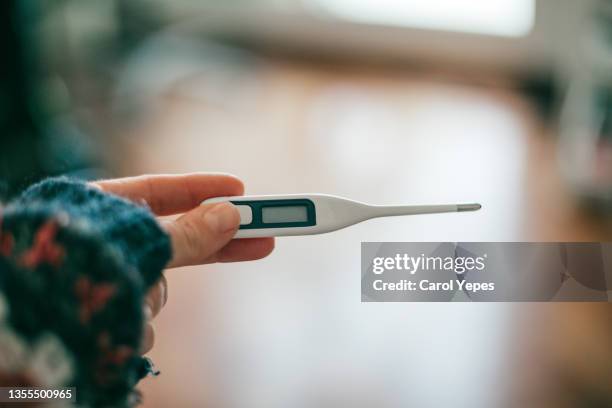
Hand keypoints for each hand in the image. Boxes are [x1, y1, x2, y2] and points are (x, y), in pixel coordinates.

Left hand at [91, 173, 273, 352]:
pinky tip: (119, 328)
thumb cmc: (76, 266)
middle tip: (264, 240)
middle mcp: (100, 246)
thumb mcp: (136, 241)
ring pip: (155, 288)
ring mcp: (103, 284)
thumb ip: (186, 234)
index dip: (200, 189)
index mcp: (94, 209)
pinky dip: (135, 324)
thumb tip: (231, 215)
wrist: (21, 337)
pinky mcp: (107, 320)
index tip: (239, 188)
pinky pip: (139, 321)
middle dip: (214, 245)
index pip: (157, 191)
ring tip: (129, 305)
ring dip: (152, 298)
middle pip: (172, 241)